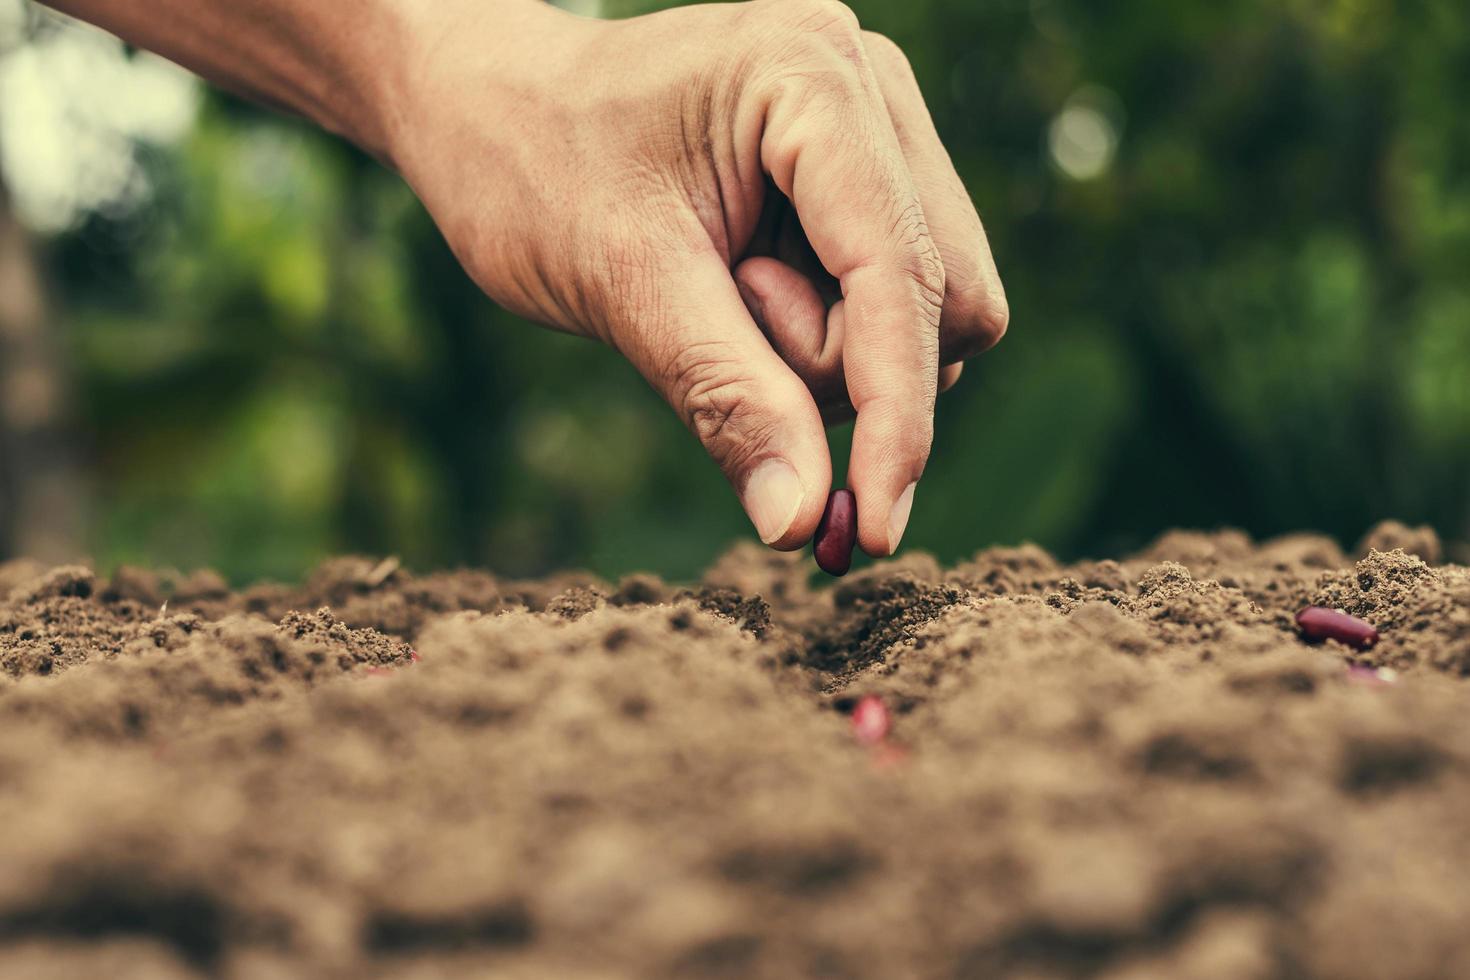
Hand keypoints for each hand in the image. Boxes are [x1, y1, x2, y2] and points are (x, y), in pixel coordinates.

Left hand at [391, 0, 1007, 554]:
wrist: (490, 110)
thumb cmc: (530, 167)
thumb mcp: (622, 282)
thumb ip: (725, 397)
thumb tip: (799, 523)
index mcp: (812, 75)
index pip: (900, 272)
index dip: (895, 415)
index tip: (868, 531)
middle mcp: (870, 89)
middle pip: (940, 300)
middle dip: (837, 366)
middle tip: (717, 321)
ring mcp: (877, 130)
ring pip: (929, 315)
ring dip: (828, 357)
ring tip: (718, 297)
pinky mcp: (864, 180)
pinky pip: (893, 307)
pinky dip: (830, 341)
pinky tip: (745, 298)